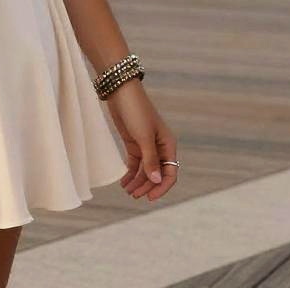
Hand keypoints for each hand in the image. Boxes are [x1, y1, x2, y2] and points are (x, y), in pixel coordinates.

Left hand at [103, 79, 178, 202]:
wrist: (120, 91)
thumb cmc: (136, 111)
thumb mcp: (143, 137)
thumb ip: (150, 160)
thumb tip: (156, 181)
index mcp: (168, 145)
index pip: (170, 173)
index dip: (161, 187)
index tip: (149, 197)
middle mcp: (159, 147)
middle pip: (156, 173)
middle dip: (147, 186)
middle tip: (134, 196)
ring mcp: (146, 145)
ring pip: (145, 170)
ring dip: (137, 182)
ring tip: (127, 191)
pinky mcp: (133, 142)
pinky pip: (135, 163)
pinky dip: (130, 173)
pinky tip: (124, 182)